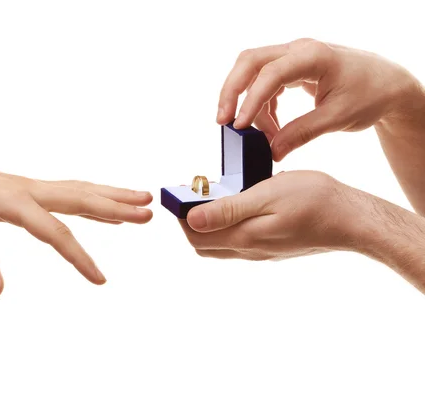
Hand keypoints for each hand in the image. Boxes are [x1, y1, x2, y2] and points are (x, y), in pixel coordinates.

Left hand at [0, 148, 152, 298]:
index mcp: (15, 204)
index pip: (56, 233)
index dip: (80, 258)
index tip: (101, 280)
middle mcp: (32, 190)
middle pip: (83, 198)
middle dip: (117, 206)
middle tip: (150, 213)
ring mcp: (35, 187)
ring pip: (82, 190)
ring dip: (114, 196)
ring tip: (144, 201)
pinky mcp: (33, 188)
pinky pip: (72, 192)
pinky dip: (95, 198)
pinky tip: (109, 208)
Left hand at [180, 171, 365, 260]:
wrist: (353, 220)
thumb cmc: (314, 200)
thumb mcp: (266, 196)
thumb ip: (228, 210)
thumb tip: (191, 220)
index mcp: (244, 238)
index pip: (195, 236)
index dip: (181, 216)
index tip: (181, 192)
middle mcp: (249, 251)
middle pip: (204, 244)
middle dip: (191, 222)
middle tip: (196, 193)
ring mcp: (262, 252)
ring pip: (221, 244)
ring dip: (211, 224)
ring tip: (217, 195)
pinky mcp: (273, 248)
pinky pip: (240, 242)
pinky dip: (229, 226)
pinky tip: (241, 205)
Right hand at [216, 38, 422, 160]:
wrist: (387, 84)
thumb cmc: (369, 95)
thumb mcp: (337, 118)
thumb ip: (301, 134)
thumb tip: (272, 151)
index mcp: (314, 56)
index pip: (270, 74)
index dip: (251, 101)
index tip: (241, 127)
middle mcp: (298, 49)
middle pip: (250, 62)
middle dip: (232, 91)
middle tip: (223, 121)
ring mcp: (293, 56)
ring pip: (252, 70)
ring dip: (245, 100)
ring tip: (254, 132)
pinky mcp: (291, 67)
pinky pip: (264, 81)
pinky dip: (260, 103)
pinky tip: (269, 126)